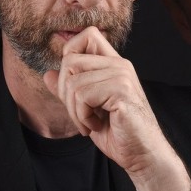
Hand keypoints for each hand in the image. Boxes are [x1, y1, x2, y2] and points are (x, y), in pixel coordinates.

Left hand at [42, 26, 168, 175]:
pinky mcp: (121, 91)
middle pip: (70, 61)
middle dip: (65, 93)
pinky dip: (83, 117)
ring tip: (89, 123)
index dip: (70, 54)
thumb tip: (48, 74)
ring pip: (73, 83)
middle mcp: (120, 65)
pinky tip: (96, 125)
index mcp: (114, 64)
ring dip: (74, 111)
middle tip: (79, 114)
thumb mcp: (87, 109)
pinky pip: (83, 96)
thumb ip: (70, 90)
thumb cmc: (118, 132)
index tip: (74, 86)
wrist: (142, 155)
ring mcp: (122, 76)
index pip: (87, 35)